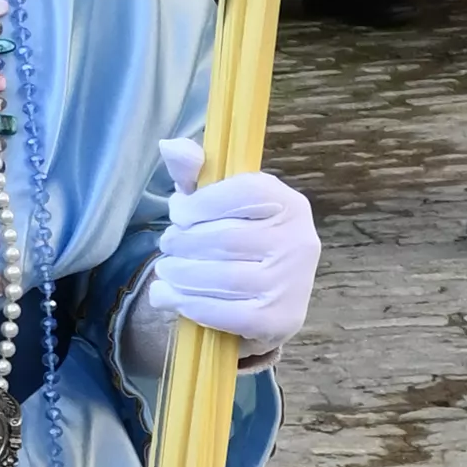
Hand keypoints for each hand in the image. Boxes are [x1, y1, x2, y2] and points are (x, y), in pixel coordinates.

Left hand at [144, 138, 322, 361]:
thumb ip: (194, 172)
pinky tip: (171, 297)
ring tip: (166, 271)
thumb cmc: (235, 238)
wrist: (263, 297)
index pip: (242, 192)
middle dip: (182, 243)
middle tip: (168, 246)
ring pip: (221, 277)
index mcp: (289, 204)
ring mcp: (292, 284)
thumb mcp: (215, 200)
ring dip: (179, 275)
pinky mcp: (280, 320)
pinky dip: (189, 304)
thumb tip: (170, 146)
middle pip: (225, 239)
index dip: (199, 203)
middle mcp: (300, 242)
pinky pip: (225, 312)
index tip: (178, 212)